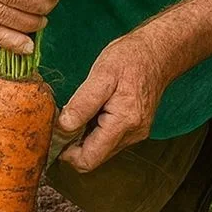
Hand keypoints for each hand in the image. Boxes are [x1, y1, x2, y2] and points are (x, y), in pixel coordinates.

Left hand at [55, 32, 173, 172]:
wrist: (158, 53)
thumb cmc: (130, 58)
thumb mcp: (101, 74)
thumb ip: (82, 103)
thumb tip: (63, 127)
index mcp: (124, 122)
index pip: (90, 158)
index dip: (67, 154)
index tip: (54, 136)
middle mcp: (132, 133)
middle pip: (94, 157)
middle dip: (74, 144)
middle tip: (62, 120)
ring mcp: (135, 133)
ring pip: (101, 149)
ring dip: (84, 136)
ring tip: (79, 112)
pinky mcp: (135, 129)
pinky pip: (109, 139)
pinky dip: (95, 130)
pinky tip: (92, 111)